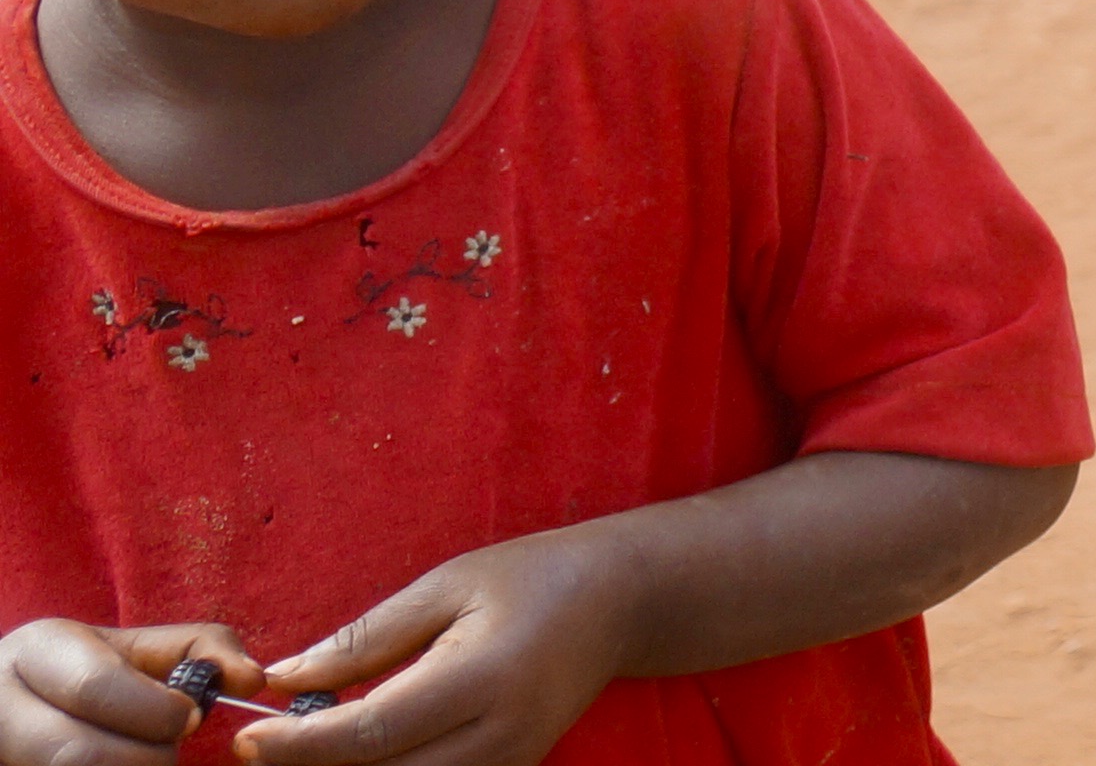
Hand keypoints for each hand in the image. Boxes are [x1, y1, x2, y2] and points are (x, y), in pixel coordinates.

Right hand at [1, 624, 258, 765]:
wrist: (20, 708)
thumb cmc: (91, 676)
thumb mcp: (137, 649)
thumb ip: (201, 650)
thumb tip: (253, 679)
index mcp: (36, 650)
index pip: (96, 687)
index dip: (155, 711)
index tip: (191, 720)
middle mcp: (2, 705)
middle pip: (78, 753)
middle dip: (144, 758)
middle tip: (167, 754)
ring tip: (143, 761)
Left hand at [235, 529, 636, 765]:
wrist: (620, 603)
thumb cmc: (532, 577)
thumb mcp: (447, 586)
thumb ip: (364, 638)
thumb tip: (285, 680)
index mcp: (484, 678)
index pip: (372, 733)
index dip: (300, 745)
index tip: (247, 737)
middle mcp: (499, 736)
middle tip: (262, 748)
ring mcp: (508, 764)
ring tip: (305, 748)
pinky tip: (355, 752)